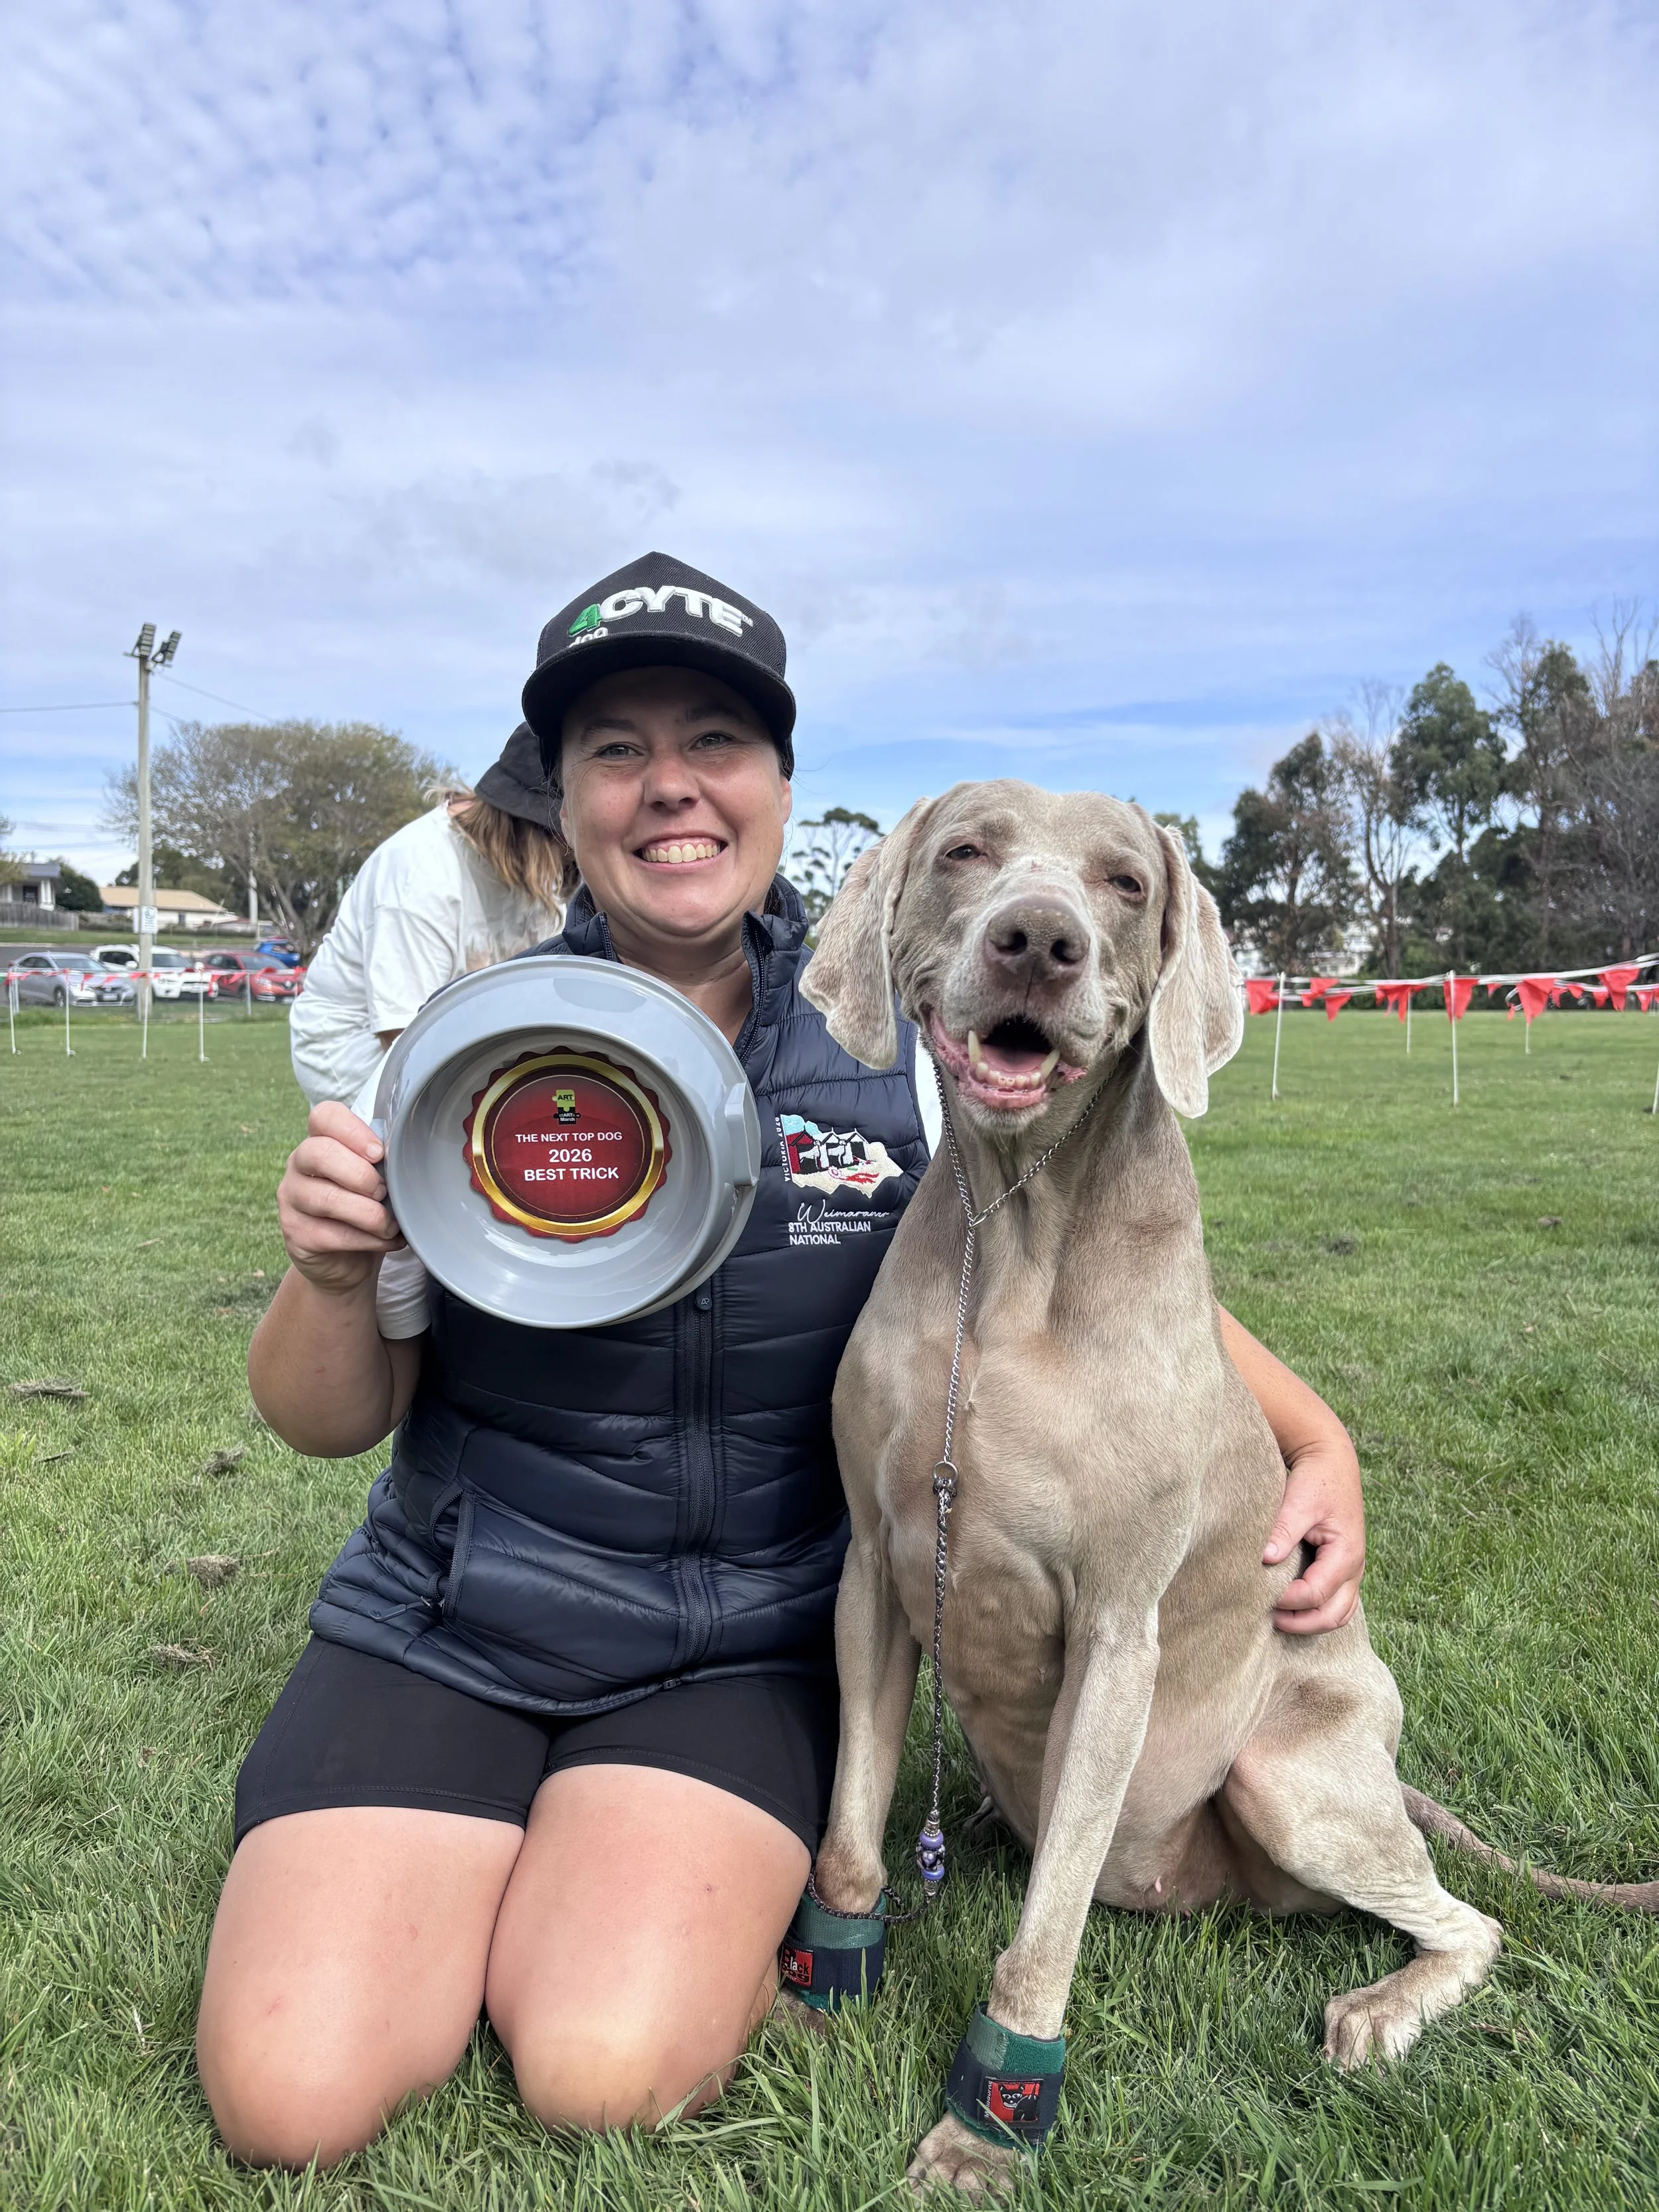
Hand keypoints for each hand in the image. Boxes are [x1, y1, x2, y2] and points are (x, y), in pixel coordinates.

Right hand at [275, 1101, 403, 1295]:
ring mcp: (292, 1199)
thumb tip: (407, 1157)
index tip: (380, 1153)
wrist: (347, 1261)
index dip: (353, 1131)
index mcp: (320, 1141)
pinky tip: (386, 1240)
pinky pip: (333, 1234)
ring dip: (369, 1213)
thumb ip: (381, 1162)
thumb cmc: (367, 1207)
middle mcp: (298, 1165)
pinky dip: (368, 1239)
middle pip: (320, 1153)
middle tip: (384, 1192)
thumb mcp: (376, 1178)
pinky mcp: (296, 1234)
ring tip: (391, 1224)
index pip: (324, 1116)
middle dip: (362, 1174)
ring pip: (327, 1198)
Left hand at [1263, 1437, 1364, 1634]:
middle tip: (1268, 1618)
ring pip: (1338, 1614)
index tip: (1260, 1594)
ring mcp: (1351, 1570)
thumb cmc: (1316, 1480)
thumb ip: (1284, 1530)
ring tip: (1278, 1618)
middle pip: (1333, 1616)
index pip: (1316, 1593)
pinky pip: (1336, 1602)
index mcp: (1346, 1553)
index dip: (1288, 1600)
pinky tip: (1290, 1608)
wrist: (1331, 1462)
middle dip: (1301, 1623)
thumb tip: (1266, 1559)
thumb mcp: (1299, 1501)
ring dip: (1310, 1622)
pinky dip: (1317, 1612)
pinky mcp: (1342, 1568)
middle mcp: (1354, 1567)